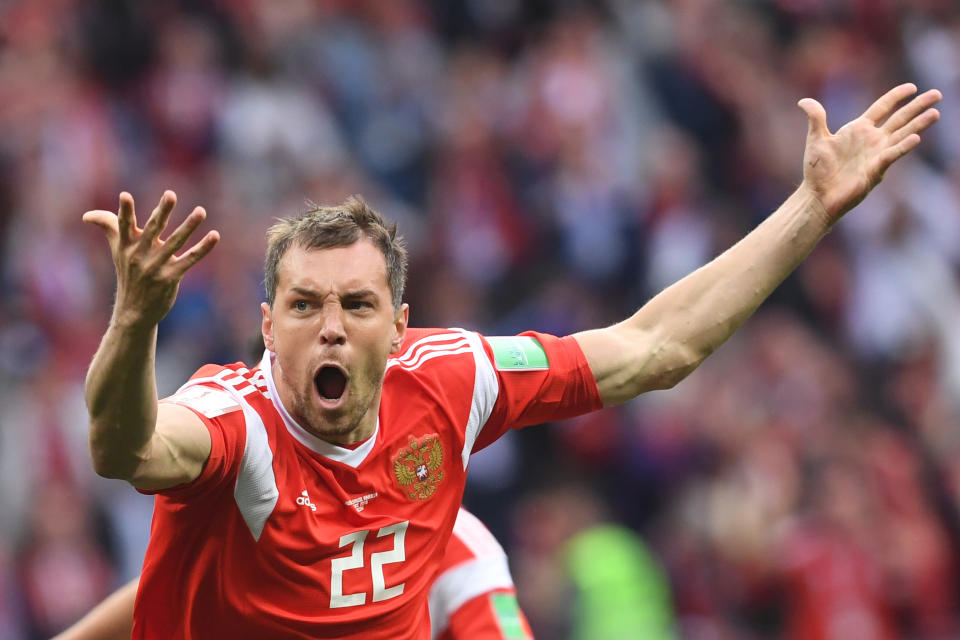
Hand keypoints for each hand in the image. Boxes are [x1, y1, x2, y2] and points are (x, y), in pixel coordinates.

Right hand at [84, 190, 219, 328]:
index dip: (124, 211)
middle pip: (152, 229)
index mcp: (126, 246)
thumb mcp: (118, 251)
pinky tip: (215, 235)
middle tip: (170, 194)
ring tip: (201, 211)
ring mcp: (156, 267)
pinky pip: (190, 259)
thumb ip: (108, 227)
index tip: (124, 196)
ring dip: (188, 226)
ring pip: (175, 242)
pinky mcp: (171, 277)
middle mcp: (140, 255)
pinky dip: (203, 248)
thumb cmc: (128, 274)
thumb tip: (86, 216)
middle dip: (162, 211)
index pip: (123, 225)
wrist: (133, 311)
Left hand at [797, 83, 940, 222]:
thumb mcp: (816, 139)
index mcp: (859, 130)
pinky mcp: (875, 170)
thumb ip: (816, 118)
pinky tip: (916, 138)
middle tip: (937, 94)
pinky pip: (891, 155)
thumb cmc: (817, 170)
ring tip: (935, 113)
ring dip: (919, 124)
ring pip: (902, 135)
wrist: (817, 195)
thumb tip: (804, 100)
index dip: (896, 96)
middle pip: (899, 119)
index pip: (882, 107)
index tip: (912, 87)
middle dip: (918, 106)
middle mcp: (872, 140)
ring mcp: (876, 154)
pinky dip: (903, 147)